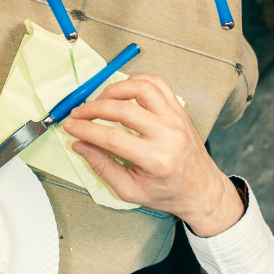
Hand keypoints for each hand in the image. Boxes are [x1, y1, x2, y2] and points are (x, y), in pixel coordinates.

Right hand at [61, 74, 245, 236]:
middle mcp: (169, 135)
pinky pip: (158, 83)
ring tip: (100, 100)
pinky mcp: (180, 110)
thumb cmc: (168, 193)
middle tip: (78, 114)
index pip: (112, 137)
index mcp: (157, 160)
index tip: (69, 126)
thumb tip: (79, 145)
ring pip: (141, 88)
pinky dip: (136, 81)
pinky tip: (123, 91)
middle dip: (93, 109)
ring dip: (114, 90)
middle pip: (123, 110)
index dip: (85, 129)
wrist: (203, 191)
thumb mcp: (131, 191)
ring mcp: (176, 119)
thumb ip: (102, 167)